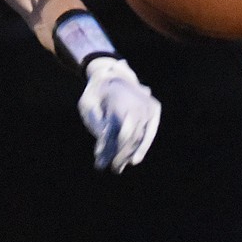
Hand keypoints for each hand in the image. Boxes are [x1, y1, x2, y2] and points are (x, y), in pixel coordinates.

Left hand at [78, 57, 160, 173]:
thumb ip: (96, 122)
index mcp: (122, 101)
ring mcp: (148, 106)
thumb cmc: (95, 91)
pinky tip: (135, 158)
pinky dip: (143, 145)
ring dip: (130, 153)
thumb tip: (104, 140)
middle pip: (132, 138)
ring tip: (120, 166)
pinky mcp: (154, 109)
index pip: (122, 134)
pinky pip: (150, 131)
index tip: (100, 163)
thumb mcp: (87, 104)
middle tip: (112, 169)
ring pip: (140, 137)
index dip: (112, 151)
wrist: (110, 72)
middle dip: (121, 155)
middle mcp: (139, 104)